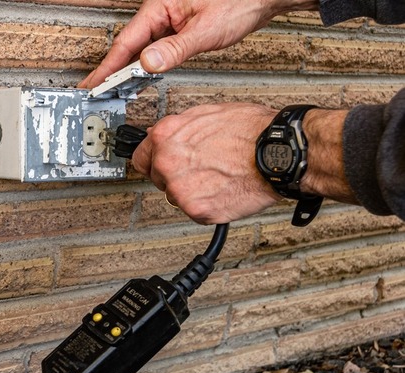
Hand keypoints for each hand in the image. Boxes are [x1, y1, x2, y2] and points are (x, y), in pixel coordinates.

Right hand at [79, 0, 306, 87]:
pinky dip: (144, 64)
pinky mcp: (177, 27)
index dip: (108, 67)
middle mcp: (160, 11)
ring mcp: (168, 19)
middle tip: (96, 91)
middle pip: (128, 46)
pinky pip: (153, 47)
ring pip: (140, 47)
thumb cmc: (241, 2)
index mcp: (159, 7)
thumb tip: (148, 63)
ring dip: (127, 69)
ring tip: (112, 88)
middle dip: (111, 70)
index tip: (93, 84)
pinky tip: (140, 75)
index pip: (126, 43)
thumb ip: (175, 49)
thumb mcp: (206, 31)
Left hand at [133, 103, 281, 223]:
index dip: (154, 160)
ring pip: (176, 196)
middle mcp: (168, 163)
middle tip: (201, 169)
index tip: (160, 164)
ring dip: (191, 191)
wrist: (278, 153)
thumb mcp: (208, 113)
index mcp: (166, 136)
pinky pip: (194, 211)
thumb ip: (179, 127)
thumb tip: (161, 134)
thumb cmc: (251, 131)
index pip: (141, 157)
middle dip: (175, 175)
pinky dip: (207, 206)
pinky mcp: (197, 210)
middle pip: (158, 178)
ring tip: (217, 177)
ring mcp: (180, 189)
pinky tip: (223, 190)